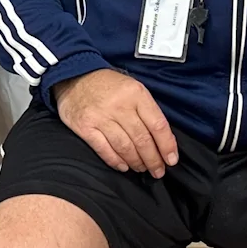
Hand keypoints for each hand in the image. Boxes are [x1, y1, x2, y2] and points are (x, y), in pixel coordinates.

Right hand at [54, 68, 179, 175]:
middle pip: (142, 139)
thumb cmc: (108, 85)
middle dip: (153, 160)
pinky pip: (104, 150)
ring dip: (136, 162)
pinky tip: (124, 166)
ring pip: (125, 147)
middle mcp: (120, 106)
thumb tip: (162, 139)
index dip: (167, 146)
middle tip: (158, 171)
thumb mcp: (132, 88)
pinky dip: (116, 161)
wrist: (74, 76)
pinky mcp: (85, 127)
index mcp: (136, 94)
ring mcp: (101, 117)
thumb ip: (146, 110)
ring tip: (142, 169)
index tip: (171, 160)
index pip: (158, 125)